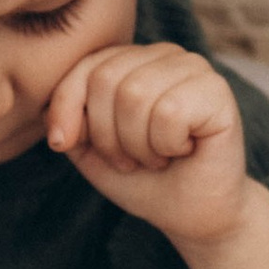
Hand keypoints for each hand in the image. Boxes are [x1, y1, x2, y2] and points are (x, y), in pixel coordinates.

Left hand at [49, 40, 249, 238]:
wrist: (193, 214)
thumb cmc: (145, 179)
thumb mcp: (89, 149)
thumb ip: (68, 120)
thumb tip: (50, 110)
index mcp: (133, 59)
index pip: (85, 65)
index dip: (65, 107)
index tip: (63, 144)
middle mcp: (165, 54)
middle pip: (106, 79)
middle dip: (107, 135)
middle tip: (131, 159)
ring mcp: (194, 68)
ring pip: (136, 94)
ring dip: (139, 145)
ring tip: (158, 157)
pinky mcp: (217, 90)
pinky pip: (170, 111)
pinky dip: (167, 145)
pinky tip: (184, 150)